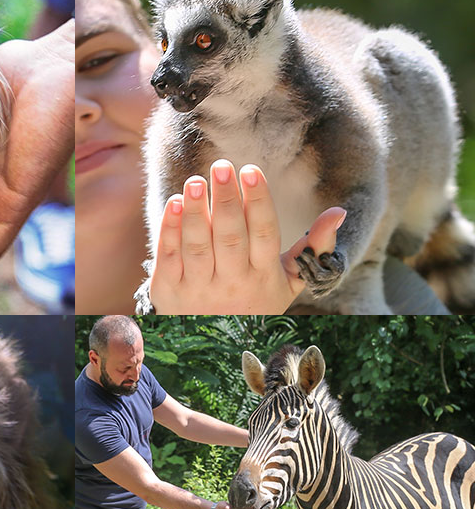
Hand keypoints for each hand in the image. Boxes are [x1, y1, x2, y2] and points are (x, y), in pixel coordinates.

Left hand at [149, 160, 345, 313]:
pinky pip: (169, 257)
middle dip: (226, 200)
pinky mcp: (168, 291)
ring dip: (195, 212)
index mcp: (263, 276)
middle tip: (221, 166)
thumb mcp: (288, 282)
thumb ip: (313, 248)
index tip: (251, 169)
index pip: (263, 233)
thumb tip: (339, 212)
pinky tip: (174, 202)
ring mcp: (198, 288)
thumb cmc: (255, 301)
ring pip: (197, 246)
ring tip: (196, 181)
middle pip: (230, 237)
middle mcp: (232, 283)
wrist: (214, 342)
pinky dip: (170, 230)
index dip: (257, 201)